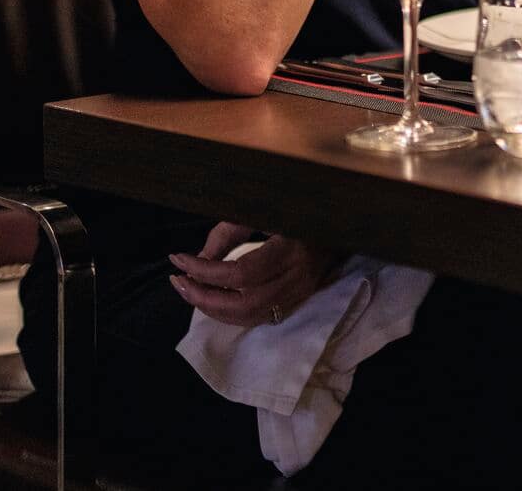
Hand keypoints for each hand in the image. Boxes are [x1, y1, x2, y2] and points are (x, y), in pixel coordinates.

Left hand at [168, 221, 341, 327]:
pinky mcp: (299, 298)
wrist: (343, 216)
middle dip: (204, 297)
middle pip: (243, 303)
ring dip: (213, 309)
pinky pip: (260, 317)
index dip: (204, 270)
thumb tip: (200, 260)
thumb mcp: (264, 209)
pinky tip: (214, 299)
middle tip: (178, 282)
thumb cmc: (299, 206)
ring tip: (190, 291)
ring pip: (250, 316)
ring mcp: (300, 291)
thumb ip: (230, 232)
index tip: (178, 259)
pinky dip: (231, 313)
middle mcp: (298, 276)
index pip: (240, 272)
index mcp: (291, 248)